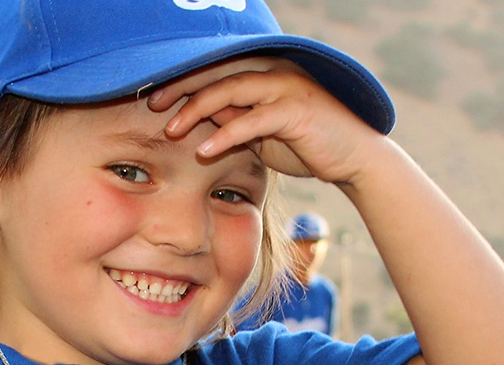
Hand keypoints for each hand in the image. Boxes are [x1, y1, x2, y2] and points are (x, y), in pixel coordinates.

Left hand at [148, 57, 380, 184]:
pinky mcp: (295, 110)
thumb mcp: (260, 132)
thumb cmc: (305, 144)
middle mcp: (274, 69)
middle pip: (218, 70)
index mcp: (264, 69)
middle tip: (153, 103)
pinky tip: (204, 150)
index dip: (183, 78)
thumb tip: (200, 118)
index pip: (217, 67)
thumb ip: (234, 119)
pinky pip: (252, 120)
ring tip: (171, 129)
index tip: (154, 95)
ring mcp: (285, 86)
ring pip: (232, 89)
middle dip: (182, 85)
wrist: (351, 158)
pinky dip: (226, 135)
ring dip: (197, 108)